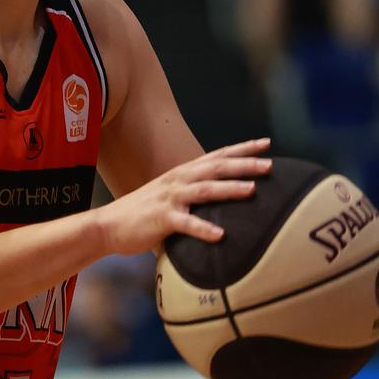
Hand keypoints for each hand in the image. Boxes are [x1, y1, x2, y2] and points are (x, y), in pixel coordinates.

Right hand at [94, 138, 271, 256]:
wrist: (109, 225)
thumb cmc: (144, 213)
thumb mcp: (171, 197)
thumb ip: (194, 195)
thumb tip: (222, 201)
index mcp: (183, 174)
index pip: (217, 156)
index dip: (242, 149)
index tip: (266, 143)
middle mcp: (178, 180)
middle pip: (216, 168)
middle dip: (244, 165)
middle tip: (269, 164)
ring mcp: (170, 198)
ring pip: (204, 190)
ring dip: (229, 188)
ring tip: (252, 190)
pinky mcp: (162, 219)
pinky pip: (186, 223)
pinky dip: (204, 228)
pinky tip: (220, 235)